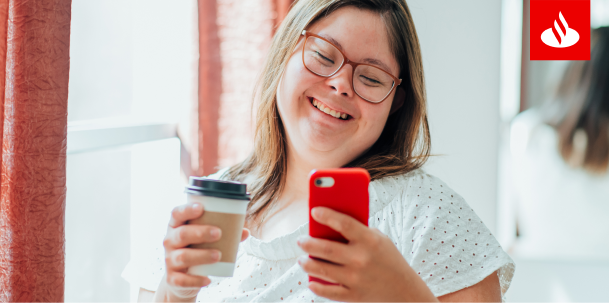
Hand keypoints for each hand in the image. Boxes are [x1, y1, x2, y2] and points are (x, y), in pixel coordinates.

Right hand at [162, 202, 248, 299]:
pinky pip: (182, 280)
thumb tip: (244, 231)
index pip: (177, 214)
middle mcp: (170, 241)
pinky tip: (207, 280)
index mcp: (177, 227)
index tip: (201, 208)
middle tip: (218, 233)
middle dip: (200, 233)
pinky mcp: (172, 278)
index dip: (187, 210)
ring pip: (182, 257)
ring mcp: (169, 260)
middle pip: (181, 234)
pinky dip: (195, 280)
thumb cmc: (196, 250)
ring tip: (218, 255)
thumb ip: (225, 234)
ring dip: (201, 255)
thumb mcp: (205, 240)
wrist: (182, 279)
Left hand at [296, 207, 426, 302]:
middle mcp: (361, 259)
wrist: (404, 290)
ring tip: (301, 260)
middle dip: (308, 243)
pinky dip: (316, 287)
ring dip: (307, 264)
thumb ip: (357, 231)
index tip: (314, 211)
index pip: (344, 224)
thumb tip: (327, 224)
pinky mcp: (353, 295)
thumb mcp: (379, 239)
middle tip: (300, 241)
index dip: (327, 215)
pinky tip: (311, 281)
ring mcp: (356, 279)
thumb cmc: (388, 259)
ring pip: (322, 270)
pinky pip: (328, 292)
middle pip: (326, 248)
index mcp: (370, 241)